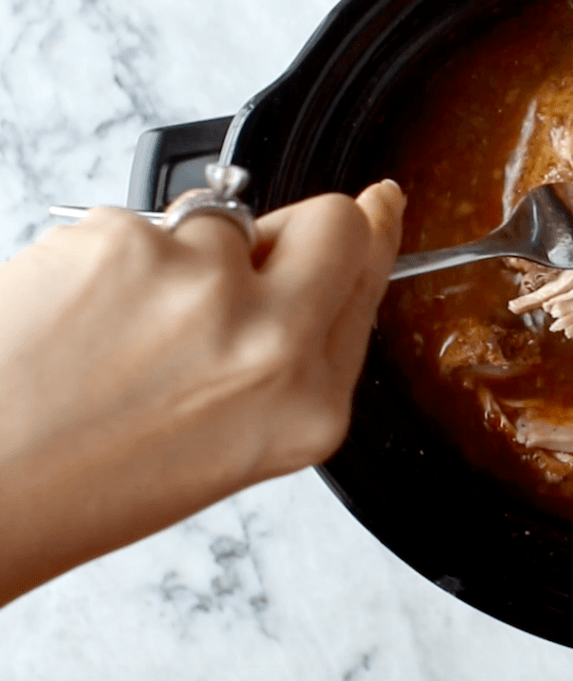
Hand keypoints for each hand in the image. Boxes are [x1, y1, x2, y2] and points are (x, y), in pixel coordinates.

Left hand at [0, 180, 403, 605]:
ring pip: (221, 223)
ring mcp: (201, 285)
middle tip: (245, 257)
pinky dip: (108, 258)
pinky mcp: (127, 240)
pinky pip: (138, 224)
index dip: (369, 237)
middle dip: (302, 224)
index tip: (376, 206)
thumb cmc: (78, 484)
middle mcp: (270, 342)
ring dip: (180, 257)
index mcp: (308, 407)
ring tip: (118, 328)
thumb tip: (305, 267)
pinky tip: (77, 314)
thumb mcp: (230, 444)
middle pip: (332, 223)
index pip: (368, 284)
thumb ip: (287, 357)